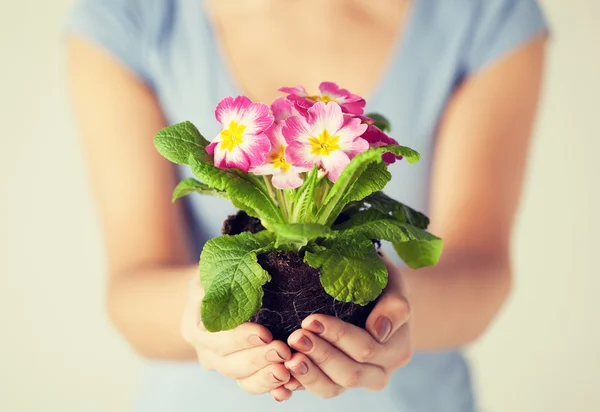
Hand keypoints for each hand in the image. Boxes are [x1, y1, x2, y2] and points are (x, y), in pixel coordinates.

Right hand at [181, 276, 295, 400]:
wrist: (208, 297)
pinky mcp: (240, 372)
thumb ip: (225, 269)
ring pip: (241, 378)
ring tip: (286, 373)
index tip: (264, 333)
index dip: (239, 338)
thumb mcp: (214, 269)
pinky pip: (252, 385)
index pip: (216, 335)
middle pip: (228, 362)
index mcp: (197, 323)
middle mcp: (206, 349)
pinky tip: (287, 389)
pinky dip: (270, 390)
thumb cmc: (217, 277)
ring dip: (264, 378)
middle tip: (282, 352)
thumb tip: (254, 257)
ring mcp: (222, 364)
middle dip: (257, 359)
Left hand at [284, 256, 411, 397]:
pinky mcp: (334, 382)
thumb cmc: (384, 286)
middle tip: (295, 336)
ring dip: (308, 374)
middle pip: (349, 374)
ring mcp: (355, 381)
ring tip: (288, 358)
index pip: (366, 349)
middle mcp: (378, 372)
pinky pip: (316, 389)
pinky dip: (299, 385)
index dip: (338, 336)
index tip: (312, 320)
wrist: (378, 299)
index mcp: (396, 351)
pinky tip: (282, 376)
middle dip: (320, 355)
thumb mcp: (395, 286)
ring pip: (332, 389)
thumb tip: (379, 330)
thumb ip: (395, 306)